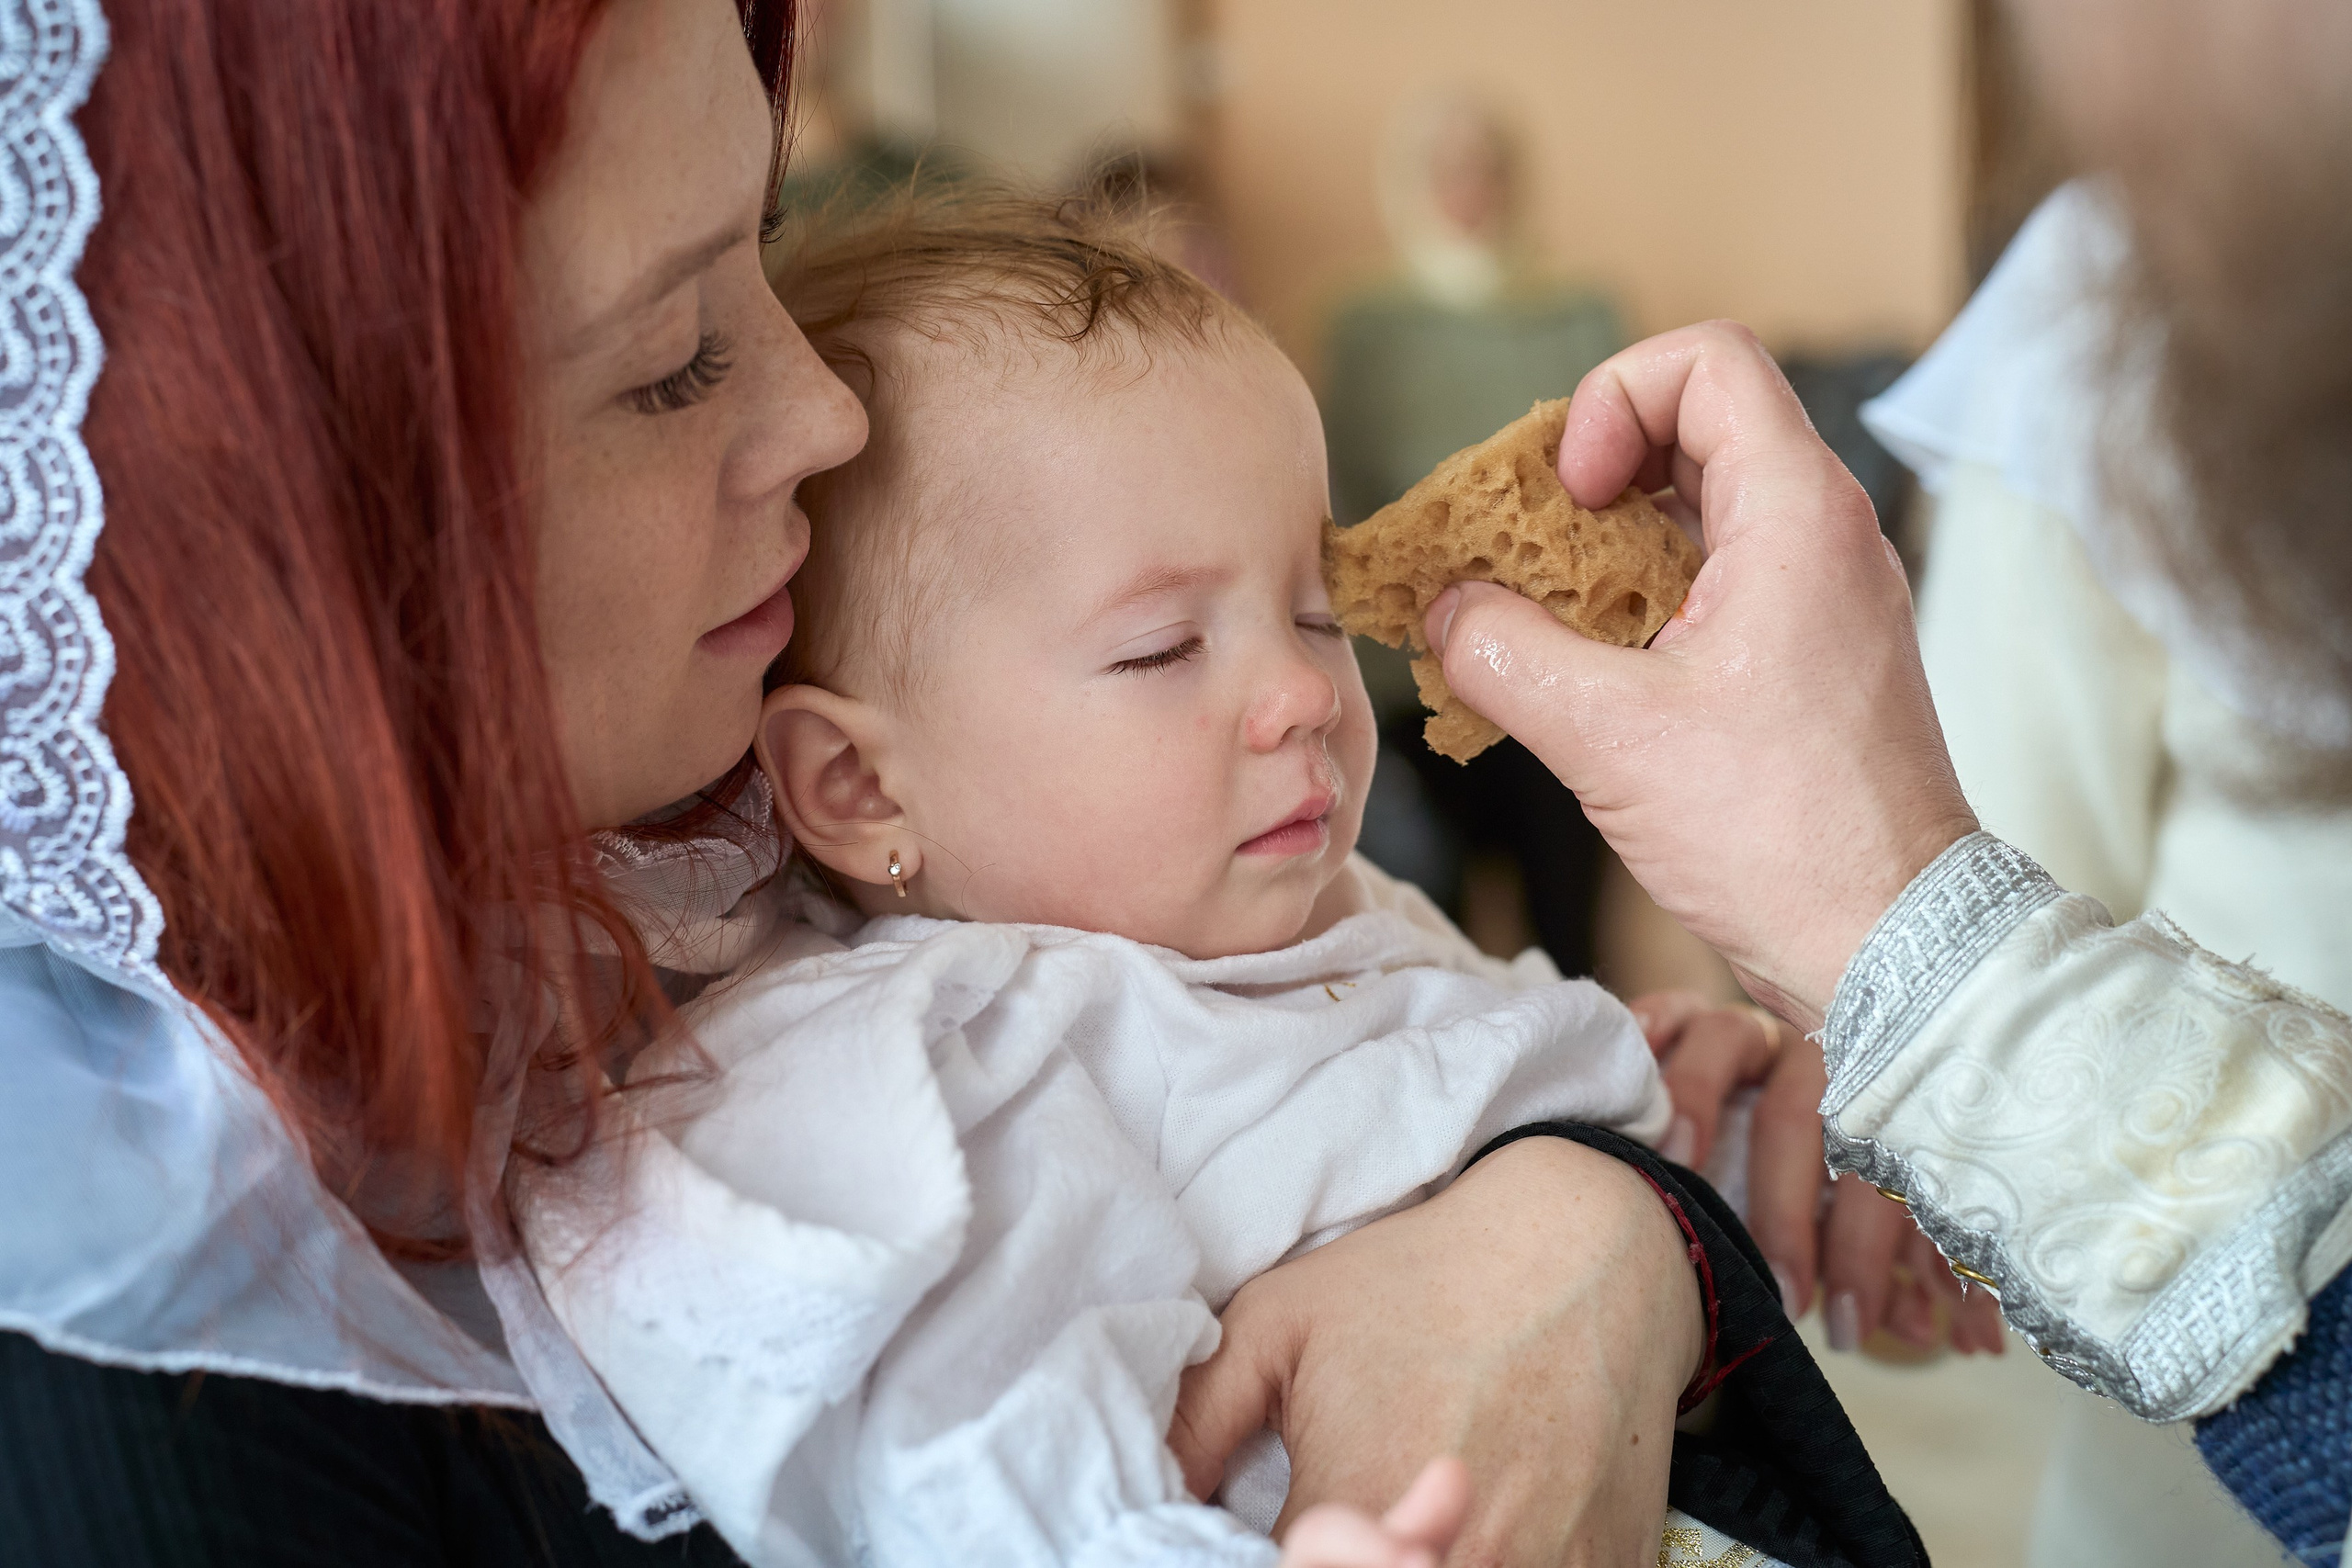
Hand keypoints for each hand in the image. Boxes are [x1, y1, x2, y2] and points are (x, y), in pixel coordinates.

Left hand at [1170, 1136, 1697, 1567]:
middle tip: (1354, 1511)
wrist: (1587, 1251)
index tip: (1292, 1525)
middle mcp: (1458, 1556)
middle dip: (1353, 1561)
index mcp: (1357, 1505)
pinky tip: (1501, 1519)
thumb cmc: (1420, 1279)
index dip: (1288, 1558)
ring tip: (1414, 1509)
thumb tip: (1133, 1496)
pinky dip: (1511, 1561)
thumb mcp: (1279, 1321)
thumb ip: (1195, 1422)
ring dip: (1425, 1562)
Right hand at [1423, 322, 1978, 1026]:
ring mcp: (1828, 597)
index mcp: (1798, 516)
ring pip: (1705, 510)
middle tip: (1530, 550)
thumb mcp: (1608, 737)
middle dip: (1593, 474)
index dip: (1614, 400)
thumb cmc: (1781, 837)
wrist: (1893, 947)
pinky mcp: (1816, 656)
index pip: (1707, 361)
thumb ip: (1506, 654)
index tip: (1569, 496)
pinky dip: (1645, 600)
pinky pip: (1721, 581)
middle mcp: (1827, 537)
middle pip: (1699, 426)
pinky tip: (1589, 674)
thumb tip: (1448, 613)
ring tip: (1545, 618)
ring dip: (1610, 545)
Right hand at [1632, 990, 2003, 1355]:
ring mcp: (1746, 1030)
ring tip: (1675, 1162)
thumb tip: (1957, 1340)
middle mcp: (1811, 1054)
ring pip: (1724, 1048)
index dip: (1867, 1253)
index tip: (1850, 1325)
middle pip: (1799, 1115)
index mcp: (1871, 1099)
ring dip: (1697, 1103)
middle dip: (1788, 1210)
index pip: (1873, 1170)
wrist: (1779, 1073)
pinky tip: (1639, 1048)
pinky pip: (1666, 1007)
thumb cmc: (1835, 1165)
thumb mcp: (1875, 1216)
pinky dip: (1649, 1023)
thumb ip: (1906, 1267)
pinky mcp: (1685, 1014)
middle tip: (1779, 1291)